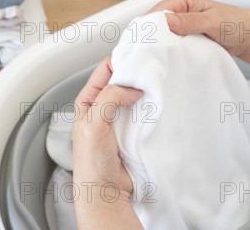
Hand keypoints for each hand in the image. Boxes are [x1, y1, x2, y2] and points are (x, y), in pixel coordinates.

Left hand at [73, 57, 143, 229]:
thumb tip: (131, 87)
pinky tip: (161, 104)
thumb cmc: (91, 162)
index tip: (139, 58)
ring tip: (159, 86)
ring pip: (136, 95)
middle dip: (137, 75)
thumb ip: (109, 99)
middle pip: (123, 80)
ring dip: (147, 92)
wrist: (106, 191)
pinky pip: (146, 112)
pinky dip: (153, 107)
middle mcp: (105, 106)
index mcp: (89, 99)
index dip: (122, 61)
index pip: (106, 69)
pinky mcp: (135, 130)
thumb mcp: (93, 124)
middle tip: (152, 70)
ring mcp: (121, 118)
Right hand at [149, 0, 249, 102]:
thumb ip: (191, 21)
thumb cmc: (235, 23)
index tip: (145, 42)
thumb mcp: (213, 21)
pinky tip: (164, 63)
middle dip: (150, 38)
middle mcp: (176, 12)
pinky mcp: (182, 40)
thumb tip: (167, 21)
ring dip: (157, 48)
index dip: (148, 27)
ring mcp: (178, 28)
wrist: (249, 38)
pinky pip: (169, 47)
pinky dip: (166, 54)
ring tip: (152, 61)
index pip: (156, 12)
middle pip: (153, 25)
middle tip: (145, 55)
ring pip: (159, 38)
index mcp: (180, 1)